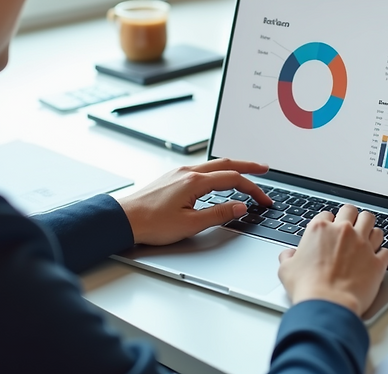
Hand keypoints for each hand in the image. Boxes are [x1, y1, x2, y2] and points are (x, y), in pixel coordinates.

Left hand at [116, 158, 270, 245]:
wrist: (123, 219)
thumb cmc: (152, 223)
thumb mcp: (191, 224)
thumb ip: (219, 214)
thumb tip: (241, 207)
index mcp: (195, 182)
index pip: (233, 179)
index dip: (253, 189)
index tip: (264, 199)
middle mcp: (188, 172)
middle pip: (226, 163)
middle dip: (248, 166)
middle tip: (264, 169)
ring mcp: (179, 173)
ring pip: (213, 164)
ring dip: (232, 167)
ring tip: (245, 171)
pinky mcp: (172, 177)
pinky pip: (201, 168)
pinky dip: (216, 171)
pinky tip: (217, 178)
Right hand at [277, 205, 387, 316]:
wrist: (328, 304)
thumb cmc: (307, 287)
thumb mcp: (286, 269)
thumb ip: (288, 257)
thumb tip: (289, 255)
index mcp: (320, 229)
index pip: (327, 214)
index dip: (327, 223)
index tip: (328, 232)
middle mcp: (344, 232)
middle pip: (352, 211)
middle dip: (351, 217)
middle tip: (350, 227)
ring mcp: (363, 245)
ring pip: (373, 225)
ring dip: (369, 231)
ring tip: (366, 239)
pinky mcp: (377, 262)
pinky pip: (386, 251)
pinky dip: (382, 254)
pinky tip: (376, 259)